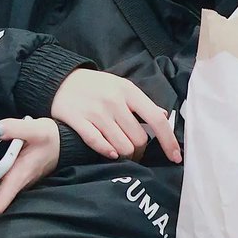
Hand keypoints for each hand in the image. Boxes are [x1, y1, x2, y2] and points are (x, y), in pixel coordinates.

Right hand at [51, 68, 181, 163]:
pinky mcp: (78, 121)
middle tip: (134, 150)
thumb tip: (164, 116)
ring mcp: (95, 112)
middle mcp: (114, 101)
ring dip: (124, 155)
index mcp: (128, 91)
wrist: (61, 80)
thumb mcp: (122, 87)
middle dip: (140, 150)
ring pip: (122, 147)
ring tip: (121, 151)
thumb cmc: (97, 86)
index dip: (169, 141)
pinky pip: (99, 144)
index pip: (156, 120)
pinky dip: (107, 152)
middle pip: (139, 139)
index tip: (176, 157)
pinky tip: (110, 152)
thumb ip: (143, 103)